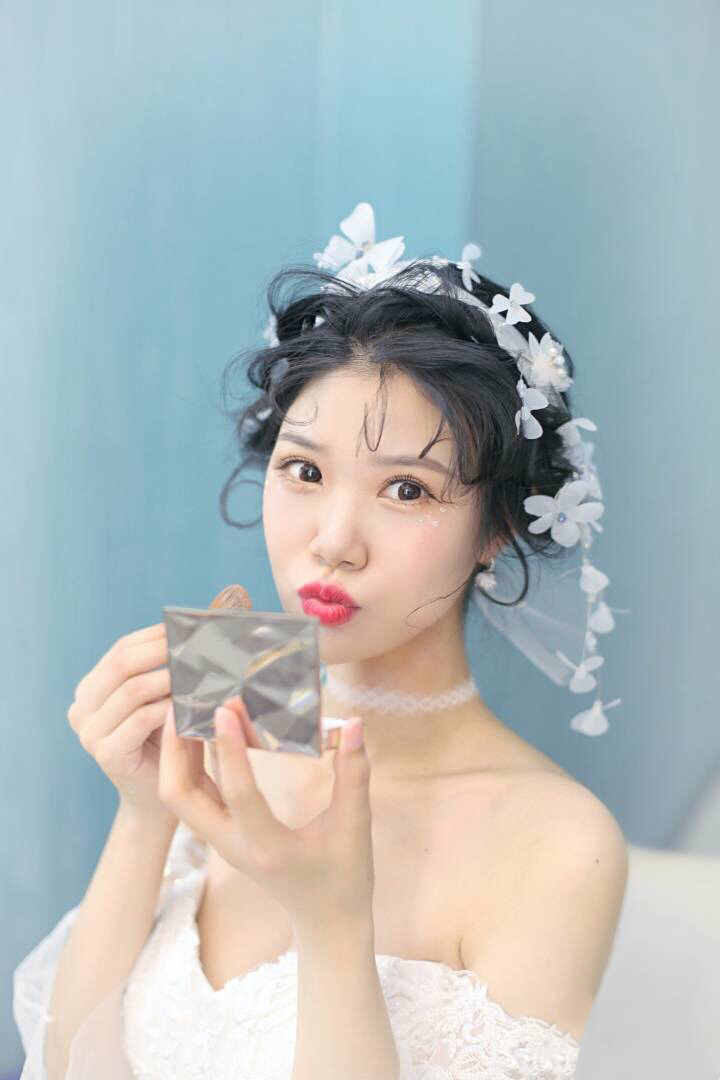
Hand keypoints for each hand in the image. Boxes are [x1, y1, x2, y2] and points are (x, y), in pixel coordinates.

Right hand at [67, 622, 204, 821]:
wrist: (161, 797)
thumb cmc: (167, 740)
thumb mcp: (161, 698)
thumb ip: (164, 668)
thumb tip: (192, 631)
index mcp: (91, 688)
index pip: (122, 649)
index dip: (155, 635)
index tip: (187, 628)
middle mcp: (82, 707)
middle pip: (122, 664)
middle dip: (162, 651)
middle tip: (195, 647)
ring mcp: (89, 733)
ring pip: (132, 690)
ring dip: (169, 678)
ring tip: (199, 672)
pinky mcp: (107, 755)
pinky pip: (140, 719)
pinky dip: (169, 707)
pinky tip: (191, 703)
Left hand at [158, 697, 374, 930]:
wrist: (327, 922)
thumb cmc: (346, 876)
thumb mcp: (355, 825)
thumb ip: (354, 773)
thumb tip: (353, 723)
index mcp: (268, 848)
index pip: (240, 794)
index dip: (231, 749)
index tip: (226, 709)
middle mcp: (233, 846)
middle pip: (180, 797)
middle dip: (176, 749)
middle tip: (186, 703)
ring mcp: (222, 842)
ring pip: (179, 796)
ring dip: (177, 753)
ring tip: (188, 707)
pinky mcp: (223, 834)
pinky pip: (195, 795)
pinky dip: (190, 762)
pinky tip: (202, 730)